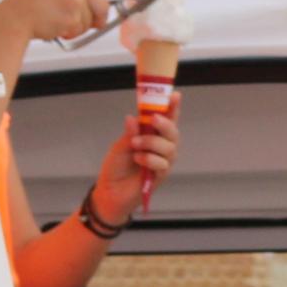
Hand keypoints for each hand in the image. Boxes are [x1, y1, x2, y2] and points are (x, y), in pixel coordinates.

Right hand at [0, 0, 136, 53]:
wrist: (17, 13)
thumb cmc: (36, 0)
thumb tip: (105, 5)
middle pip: (104, 4)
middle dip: (100, 17)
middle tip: (91, 22)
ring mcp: (76, 0)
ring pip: (92, 20)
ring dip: (80, 25)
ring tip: (60, 18)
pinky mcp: (72, 17)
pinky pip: (81, 29)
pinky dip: (71, 32)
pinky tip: (56, 25)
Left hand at [89, 93, 177, 219]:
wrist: (110, 191)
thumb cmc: (116, 167)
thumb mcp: (120, 145)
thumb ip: (130, 133)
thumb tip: (133, 118)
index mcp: (152, 135)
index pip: (166, 119)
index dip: (173, 107)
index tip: (175, 95)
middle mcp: (162, 147)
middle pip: (173, 132)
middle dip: (165, 123)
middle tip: (153, 119)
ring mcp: (163, 161)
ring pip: (169, 147)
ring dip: (152, 142)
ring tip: (135, 145)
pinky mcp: (161, 175)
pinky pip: (162, 163)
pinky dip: (149, 158)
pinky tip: (138, 159)